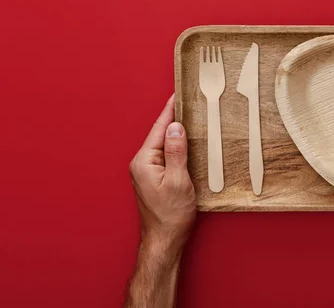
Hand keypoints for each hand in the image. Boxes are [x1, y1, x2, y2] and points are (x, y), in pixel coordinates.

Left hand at [129, 95, 195, 254]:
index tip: (177, 95)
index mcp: (144, 161)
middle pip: (160, 134)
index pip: (159, 128)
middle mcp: (141, 164)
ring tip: (189, 116)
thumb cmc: (171, 215)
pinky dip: (176, 146)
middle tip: (188, 101)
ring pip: (163, 144)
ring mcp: (146, 171)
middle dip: (173, 118)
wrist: (164, 240)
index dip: (170, 110)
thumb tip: (176, 127)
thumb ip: (176, 152)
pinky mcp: (154, 178)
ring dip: (176, 132)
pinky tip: (186, 142)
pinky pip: (165, 155)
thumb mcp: (178, 181)